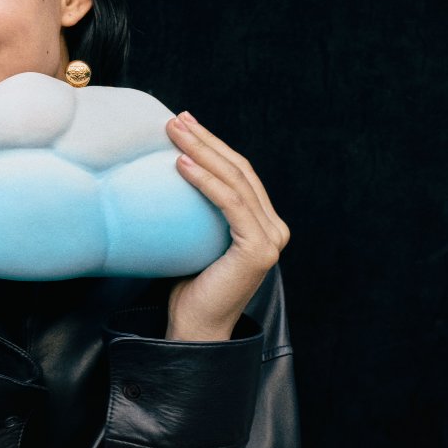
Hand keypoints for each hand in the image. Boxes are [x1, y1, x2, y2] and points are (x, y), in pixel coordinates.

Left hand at [163, 112, 290, 340]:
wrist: (194, 328)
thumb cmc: (189, 285)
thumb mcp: (195, 236)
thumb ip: (199, 210)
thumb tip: (172, 169)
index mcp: (263, 223)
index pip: (240, 173)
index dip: (213, 144)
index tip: (185, 123)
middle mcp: (275, 228)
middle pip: (240, 171)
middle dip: (206, 140)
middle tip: (177, 119)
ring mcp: (271, 239)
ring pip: (235, 182)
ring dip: (202, 152)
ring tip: (174, 132)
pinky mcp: (258, 249)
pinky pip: (229, 204)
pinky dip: (204, 180)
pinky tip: (181, 164)